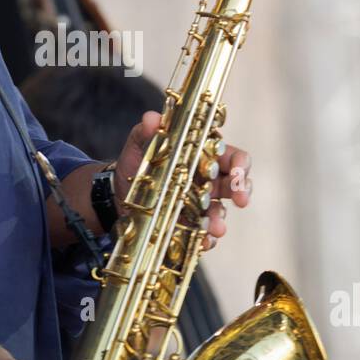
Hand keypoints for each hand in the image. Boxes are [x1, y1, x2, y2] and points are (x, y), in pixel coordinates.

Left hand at [114, 111, 253, 251]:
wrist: (117, 194)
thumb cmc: (136, 163)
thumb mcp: (139, 145)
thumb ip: (147, 131)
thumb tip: (152, 118)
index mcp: (203, 158)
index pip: (232, 157)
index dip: (240, 163)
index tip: (239, 170)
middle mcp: (207, 181)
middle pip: (236, 184)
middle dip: (242, 191)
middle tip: (241, 199)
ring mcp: (200, 205)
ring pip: (220, 211)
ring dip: (220, 219)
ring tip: (216, 227)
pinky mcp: (189, 225)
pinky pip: (203, 234)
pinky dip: (206, 238)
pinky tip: (202, 241)